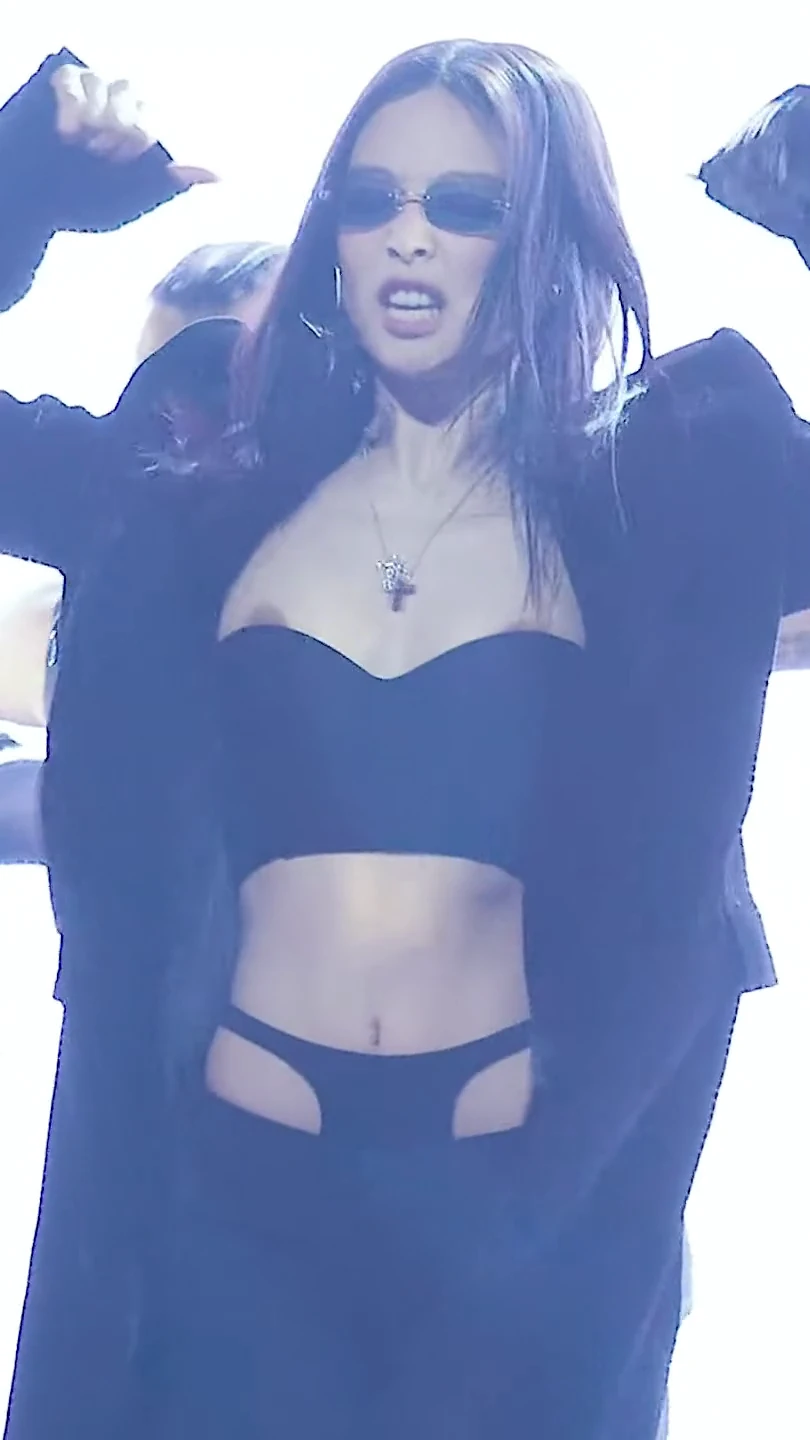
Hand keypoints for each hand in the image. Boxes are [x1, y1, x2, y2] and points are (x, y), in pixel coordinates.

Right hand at [50, 65, 216, 189]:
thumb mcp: (138, 200)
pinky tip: (70, 134)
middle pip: (136, 94)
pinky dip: (73, 106)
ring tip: (88, 148)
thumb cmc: (94, 203)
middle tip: (108, 157)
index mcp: (148, 129)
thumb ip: (173, 182)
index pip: (166, 112)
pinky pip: (73, 79)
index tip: (142, 152)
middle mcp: (125, 105)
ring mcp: (96, 92)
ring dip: (99, 119)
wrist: (45, 205)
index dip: (154, 130)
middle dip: (125, 127)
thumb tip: (218, 174)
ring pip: (107, 84)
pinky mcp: (65, 85)